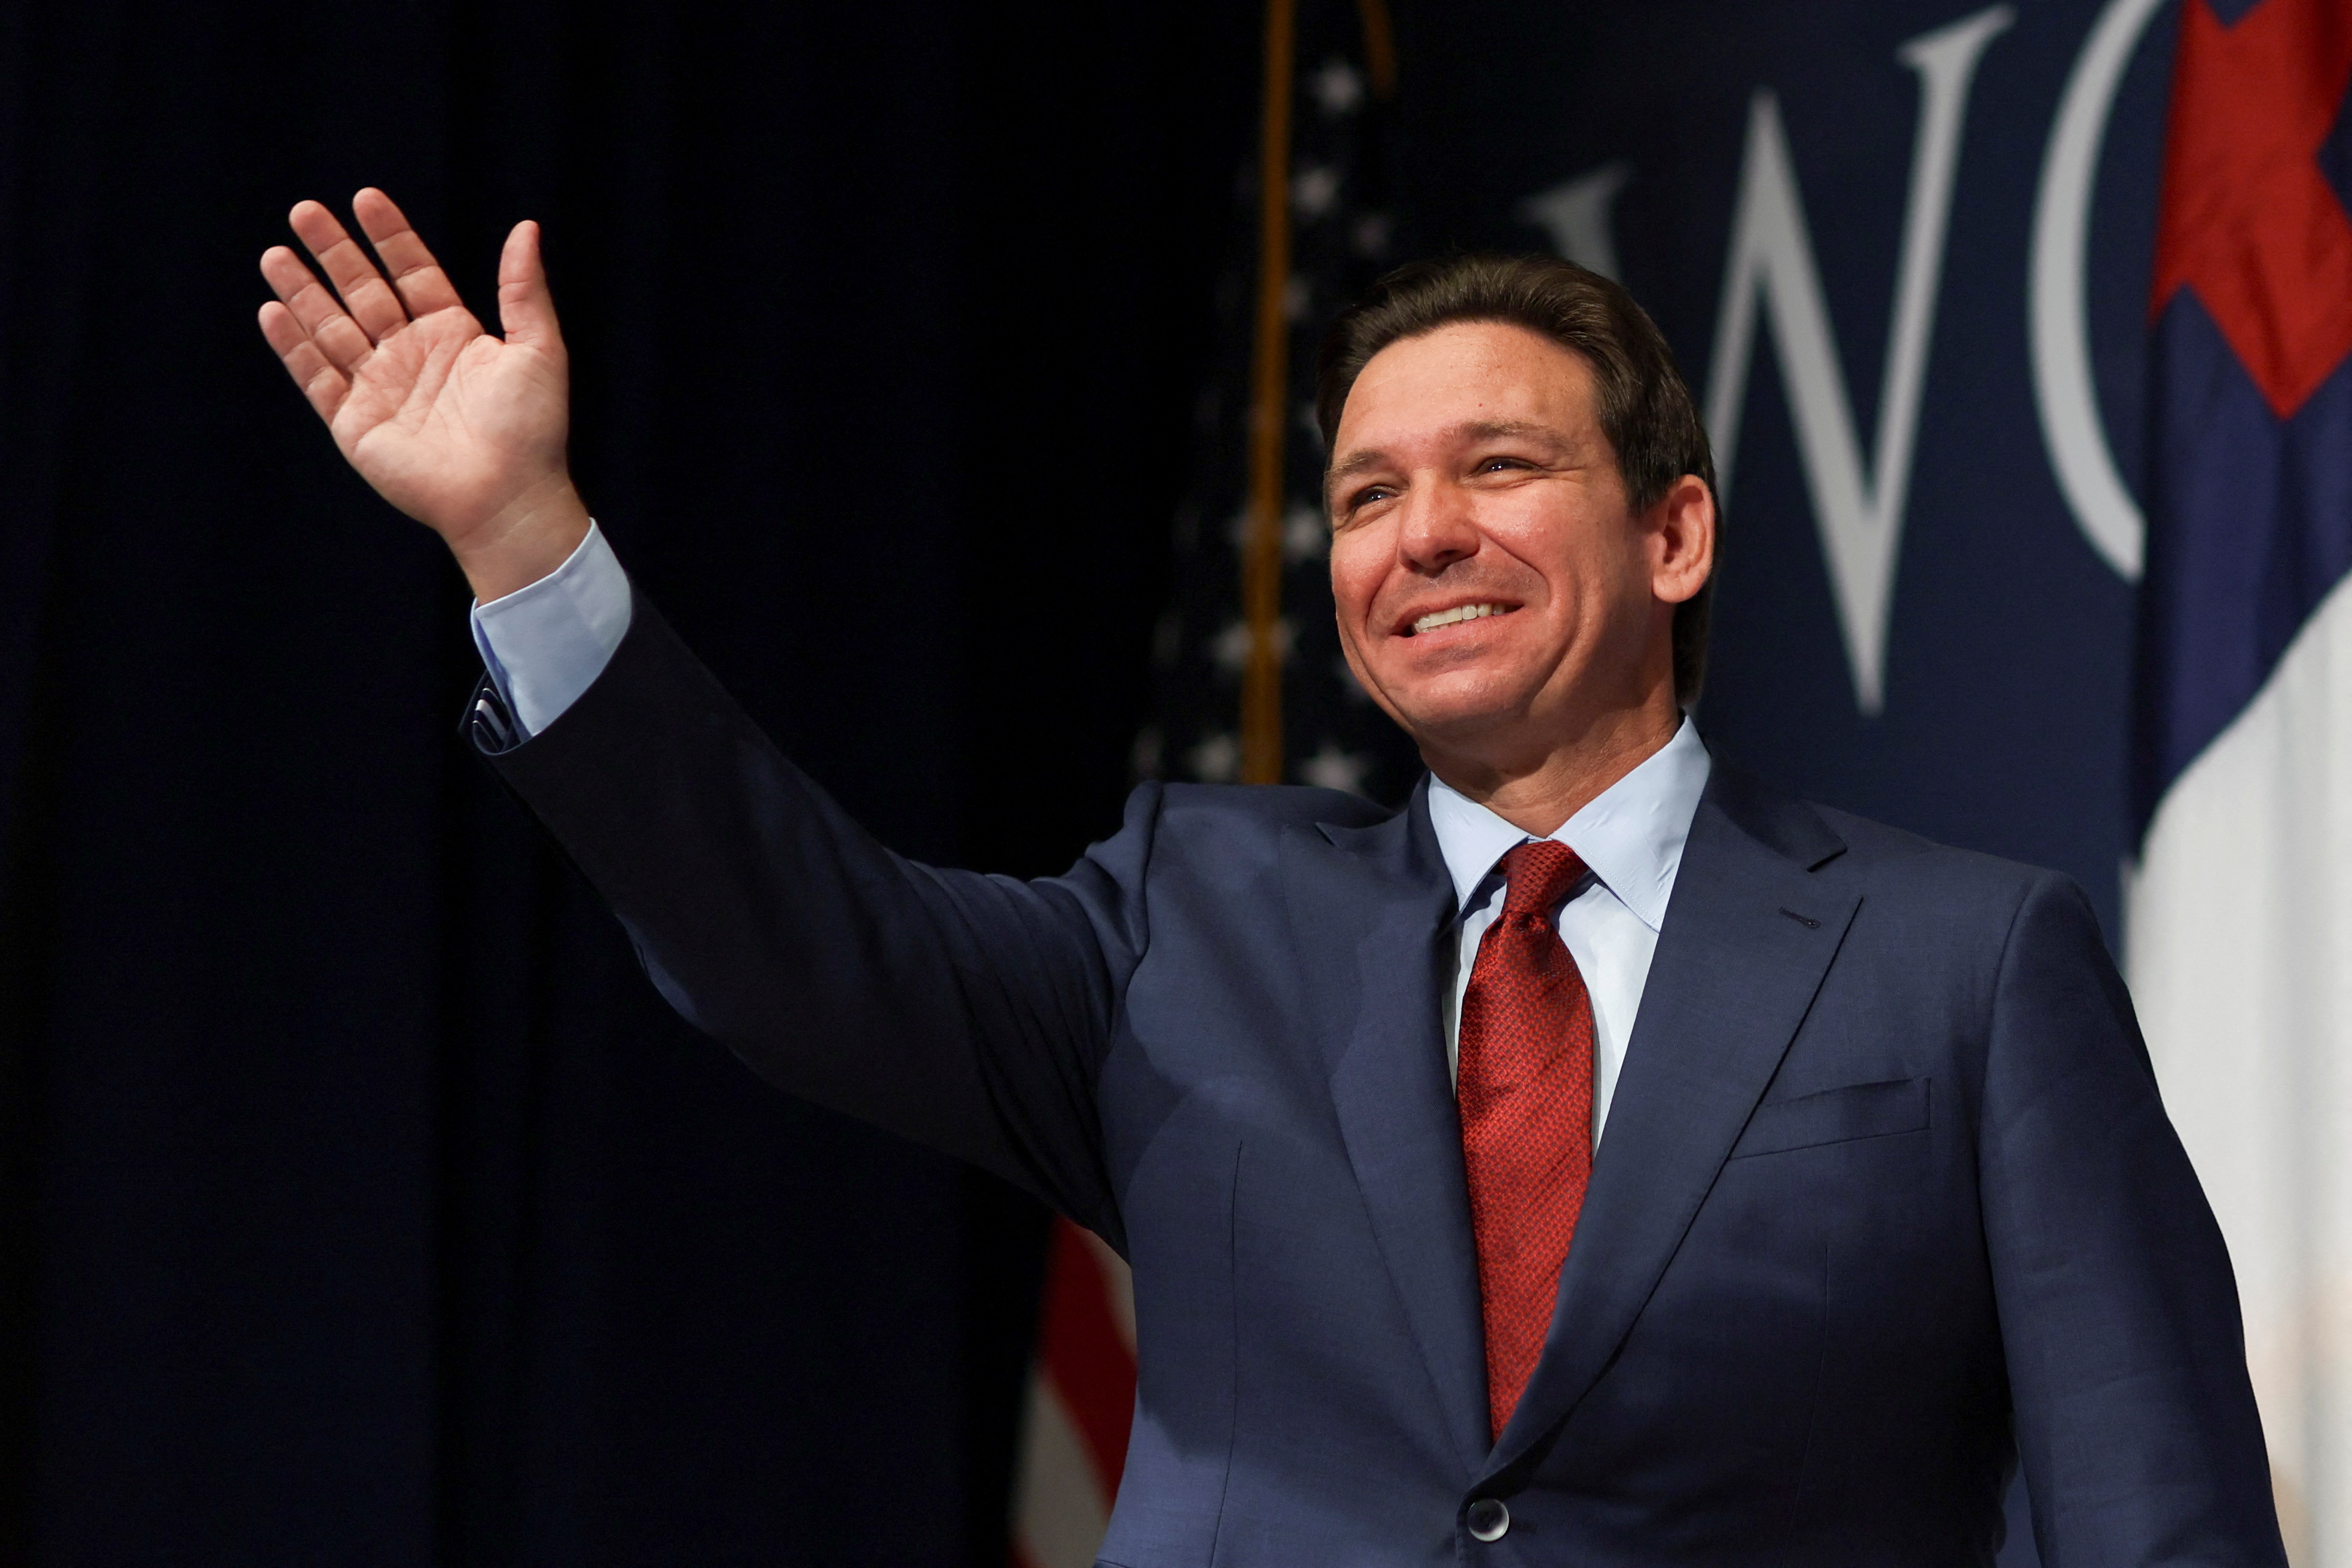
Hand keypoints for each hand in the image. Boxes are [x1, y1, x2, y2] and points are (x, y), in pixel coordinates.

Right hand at [258, 189, 590, 601]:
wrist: (509, 498)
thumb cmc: (532, 429)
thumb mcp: (538, 349)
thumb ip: (524, 289)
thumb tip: (527, 228)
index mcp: (453, 335)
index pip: (413, 273)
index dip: (389, 237)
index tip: (365, 198)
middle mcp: (411, 357)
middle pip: (363, 292)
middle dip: (334, 253)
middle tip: (304, 211)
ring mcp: (379, 389)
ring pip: (331, 329)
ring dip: (302, 292)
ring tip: (275, 253)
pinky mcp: (355, 424)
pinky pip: (317, 378)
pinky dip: (293, 347)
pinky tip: (272, 312)